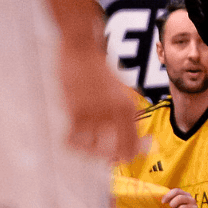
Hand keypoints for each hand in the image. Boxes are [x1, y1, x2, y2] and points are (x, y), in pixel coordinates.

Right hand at [58, 36, 139, 162]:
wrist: (81, 48)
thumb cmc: (100, 68)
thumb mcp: (122, 87)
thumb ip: (129, 109)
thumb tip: (135, 129)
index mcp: (128, 107)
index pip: (133, 145)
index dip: (130, 156)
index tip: (121, 157)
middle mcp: (114, 112)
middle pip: (116, 152)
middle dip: (110, 159)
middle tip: (104, 158)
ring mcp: (94, 113)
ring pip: (93, 149)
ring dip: (90, 153)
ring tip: (88, 148)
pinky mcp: (75, 111)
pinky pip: (74, 140)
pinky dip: (73, 144)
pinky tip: (73, 141)